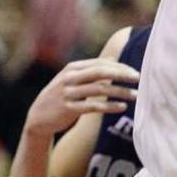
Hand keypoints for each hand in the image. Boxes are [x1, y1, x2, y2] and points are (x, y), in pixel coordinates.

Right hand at [23, 58, 139, 137]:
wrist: (38, 117)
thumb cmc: (61, 95)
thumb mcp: (71, 78)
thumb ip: (90, 70)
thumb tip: (113, 60)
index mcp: (72, 68)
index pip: (100, 64)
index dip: (119, 67)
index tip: (134, 72)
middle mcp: (69, 78)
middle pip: (100, 72)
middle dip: (121, 74)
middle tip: (138, 78)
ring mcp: (68, 93)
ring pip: (99, 90)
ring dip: (119, 92)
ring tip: (135, 95)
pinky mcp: (69, 109)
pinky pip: (93, 106)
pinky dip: (109, 106)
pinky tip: (121, 107)